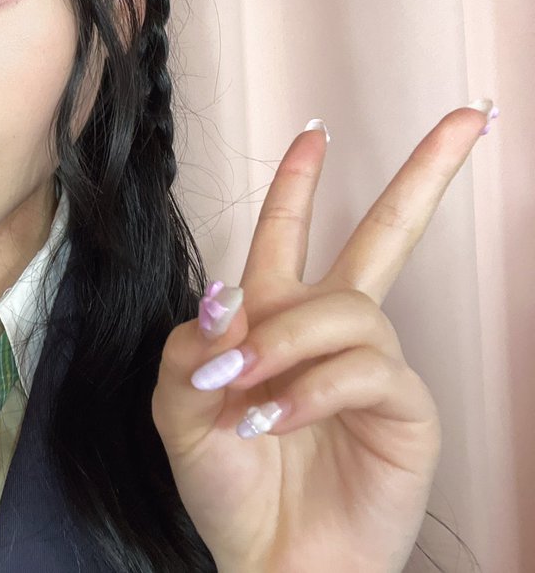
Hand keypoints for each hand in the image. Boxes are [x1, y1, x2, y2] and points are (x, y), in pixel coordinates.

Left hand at [151, 100, 497, 572]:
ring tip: (243, 389)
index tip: (314, 133)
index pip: (290, 235)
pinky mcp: (404, 410)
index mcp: (275, 318)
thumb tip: (227, 290)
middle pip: (385, 237)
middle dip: (423, 177)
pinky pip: (363, 369)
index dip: (300, 186)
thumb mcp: (181, 406)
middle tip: (467, 119)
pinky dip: (311, 389)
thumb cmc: (226, 482)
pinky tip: (277, 419)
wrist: (266, 559)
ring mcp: (373, 367)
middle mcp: (331, 332)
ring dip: (284, 342)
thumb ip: (194, 343)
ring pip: (345, 308)